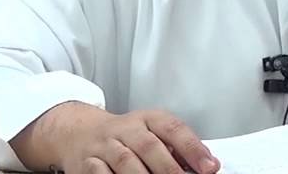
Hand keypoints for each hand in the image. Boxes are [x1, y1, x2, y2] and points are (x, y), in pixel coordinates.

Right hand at [18, 102, 219, 173]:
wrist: (78, 132)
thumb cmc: (125, 138)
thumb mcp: (150, 133)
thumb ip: (175, 149)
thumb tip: (207, 167)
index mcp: (147, 119)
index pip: (172, 128)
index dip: (192, 148)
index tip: (209, 167)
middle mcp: (126, 129)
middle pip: (149, 146)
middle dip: (169, 168)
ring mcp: (105, 146)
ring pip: (125, 162)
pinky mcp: (86, 163)